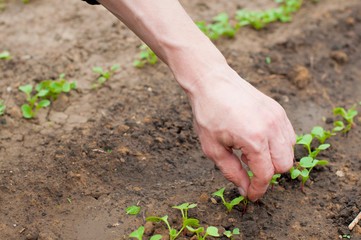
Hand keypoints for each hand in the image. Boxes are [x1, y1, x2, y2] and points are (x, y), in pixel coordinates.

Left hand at [189, 66, 295, 200]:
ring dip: (274, 159)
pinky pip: (288, 135)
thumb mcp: (213, 148)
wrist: (212, 81)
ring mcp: (278, 117)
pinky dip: (278, 145)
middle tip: (248, 169)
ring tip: (250, 152)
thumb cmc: (208, 113)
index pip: (265, 174)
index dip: (258, 189)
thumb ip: (231, 171)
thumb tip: (244, 188)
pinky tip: (258, 140)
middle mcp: (272, 128)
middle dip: (268, 174)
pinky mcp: (278, 110)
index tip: (250, 195)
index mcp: (254, 139)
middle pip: (284, 166)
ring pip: (289, 151)